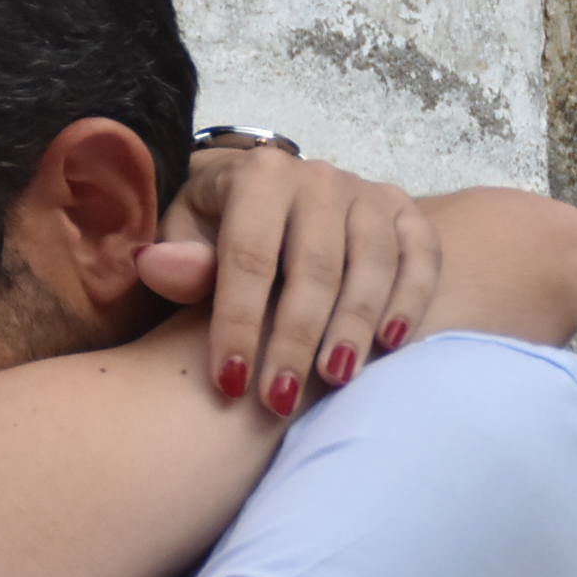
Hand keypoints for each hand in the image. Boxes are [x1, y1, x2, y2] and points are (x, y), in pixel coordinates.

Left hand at [135, 143, 440, 415]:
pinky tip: (392, 344)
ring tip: (335, 380)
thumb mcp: (182, 234)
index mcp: (258, 176)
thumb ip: (177, 258)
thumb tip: (155, 266)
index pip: (248, 256)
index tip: (229, 383)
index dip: (237, 323)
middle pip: (314, 267)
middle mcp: (318, 178)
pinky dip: (411, 297)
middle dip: (296, 339)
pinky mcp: (404, 211)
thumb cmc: (215, 225)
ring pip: (372, 264)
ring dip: (355, 326)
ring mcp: (367, 193)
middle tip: (279, 401)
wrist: (266, 193)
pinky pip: (421, 255)